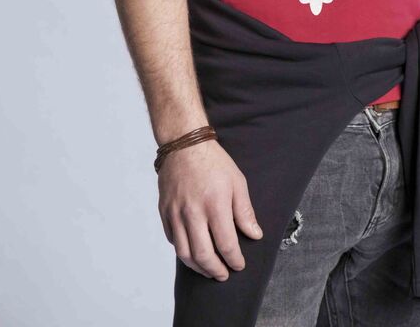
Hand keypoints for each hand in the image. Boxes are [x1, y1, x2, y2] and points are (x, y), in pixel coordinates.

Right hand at [157, 138, 262, 280]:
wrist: (184, 144)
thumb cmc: (214, 162)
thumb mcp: (237, 182)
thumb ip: (245, 211)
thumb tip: (254, 235)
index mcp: (215, 204)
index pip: (226, 244)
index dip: (234, 259)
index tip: (239, 265)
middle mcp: (193, 212)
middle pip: (203, 255)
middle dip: (215, 271)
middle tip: (224, 275)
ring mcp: (176, 213)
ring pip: (184, 253)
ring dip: (198, 267)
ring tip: (209, 270)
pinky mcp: (164, 212)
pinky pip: (173, 240)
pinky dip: (183, 251)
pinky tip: (193, 251)